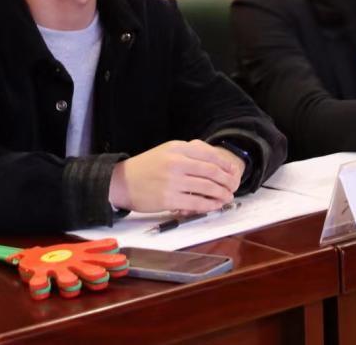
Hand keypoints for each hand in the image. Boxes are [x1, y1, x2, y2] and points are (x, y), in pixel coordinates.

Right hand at [108, 139, 241, 213]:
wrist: (121, 182)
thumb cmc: (146, 167)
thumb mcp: (166, 151)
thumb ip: (188, 152)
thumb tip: (214, 159)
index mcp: (177, 148)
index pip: (209, 154)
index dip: (225, 164)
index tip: (233, 171)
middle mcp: (176, 163)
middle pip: (211, 171)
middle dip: (227, 180)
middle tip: (233, 186)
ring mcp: (172, 182)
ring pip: (206, 188)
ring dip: (221, 194)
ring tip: (227, 197)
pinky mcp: (168, 200)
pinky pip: (195, 203)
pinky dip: (208, 205)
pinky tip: (215, 206)